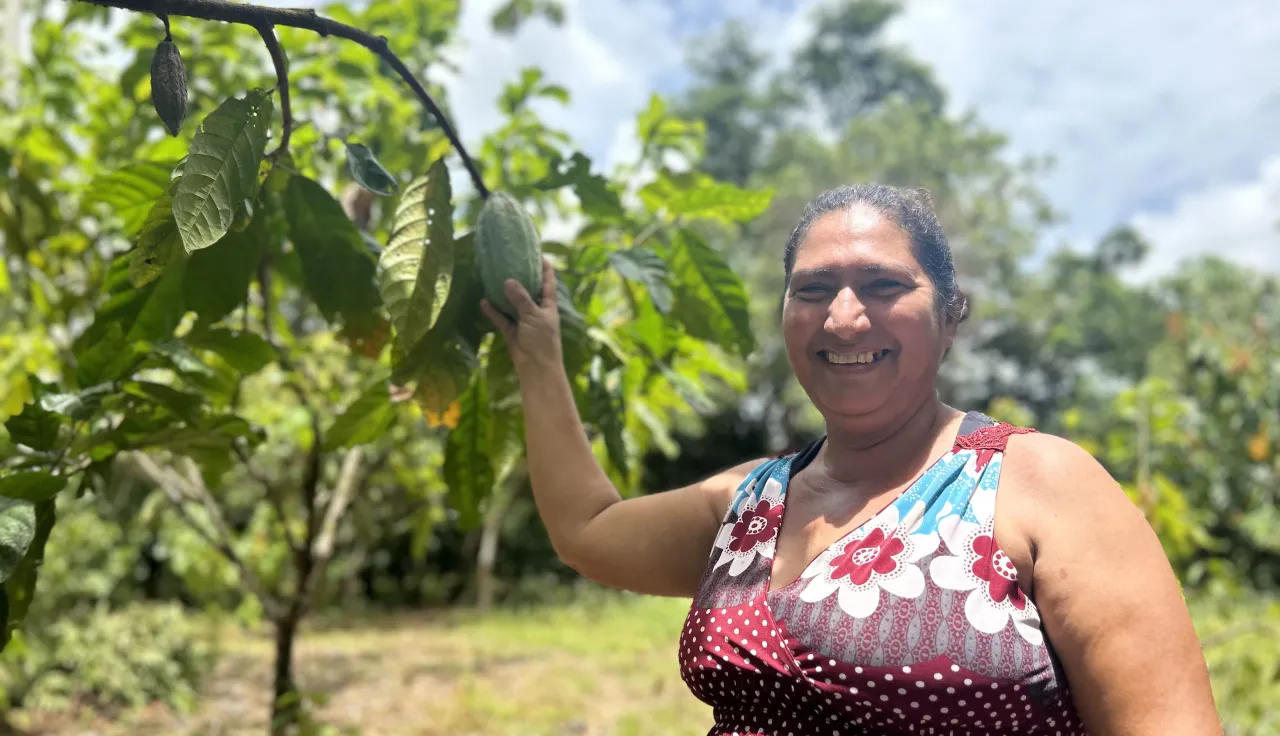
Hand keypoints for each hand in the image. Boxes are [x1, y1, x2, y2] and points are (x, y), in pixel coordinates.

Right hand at [481, 257, 562, 373]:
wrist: (536, 367)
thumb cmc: (542, 340)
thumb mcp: (534, 315)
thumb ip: (520, 298)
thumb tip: (508, 280)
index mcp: (548, 305)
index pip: (548, 282)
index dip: (546, 268)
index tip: (540, 254)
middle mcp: (536, 310)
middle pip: (529, 290)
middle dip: (522, 277)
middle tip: (512, 261)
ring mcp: (523, 321)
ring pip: (512, 303)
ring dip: (504, 293)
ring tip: (494, 277)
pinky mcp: (512, 331)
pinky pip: (501, 318)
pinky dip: (493, 311)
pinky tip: (483, 301)